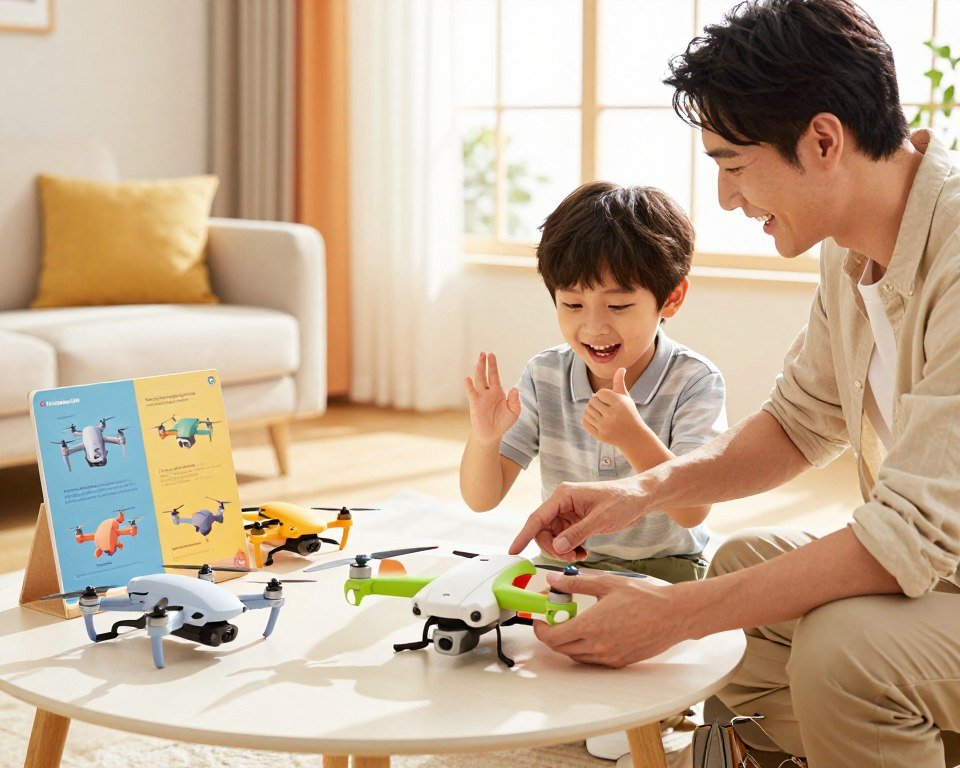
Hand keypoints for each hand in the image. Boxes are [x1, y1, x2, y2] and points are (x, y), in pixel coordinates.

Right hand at [465, 352, 520, 442]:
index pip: (494, 375)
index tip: (491, 355)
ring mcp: (480, 397)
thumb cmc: (503, 422)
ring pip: (479, 381)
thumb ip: (515, 400)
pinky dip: (469, 386)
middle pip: (485, 375)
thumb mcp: (514, 411)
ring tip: (478, 360)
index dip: (493, 365)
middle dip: (484, 364)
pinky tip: (467, 379)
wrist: (492, 434)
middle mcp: (488, 392)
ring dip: (479, 371)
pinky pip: (472, 393)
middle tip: (484, 353)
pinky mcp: (475, 404)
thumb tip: (514, 389)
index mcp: (497, 391)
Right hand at [508, 478, 648, 560]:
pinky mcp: (576, 521)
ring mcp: (569, 512)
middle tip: (570, 557)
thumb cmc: (624, 500)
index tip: (514, 550)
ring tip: (580, 555)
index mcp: (564, 495)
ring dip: (563, 550)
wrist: (641, 497)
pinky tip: (584, 552)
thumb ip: (577, 534)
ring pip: (553, 537)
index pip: (537, 518)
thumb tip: (557, 547)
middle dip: (552, 547)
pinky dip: (571, 549)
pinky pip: (564, 539)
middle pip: (543, 530)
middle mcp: (562, 503)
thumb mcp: (601, 519)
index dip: (524, 535)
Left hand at [533, 571, 690, 666]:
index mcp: (591, 627)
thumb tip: (553, 579)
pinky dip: (584, 648)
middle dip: (552, 633)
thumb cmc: (644, 598)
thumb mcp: (606, 583)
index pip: (552, 637)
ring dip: (568, 641)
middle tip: (555, 616)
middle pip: (561, 648)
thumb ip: (576, 583)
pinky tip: (592, 630)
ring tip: (575, 620)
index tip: (540, 618)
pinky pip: (592, 660)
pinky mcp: (619, 662)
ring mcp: (609, 657)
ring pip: (576, 655)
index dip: (540, 629)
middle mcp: (598, 647)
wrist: (673, 615)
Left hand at [582, 367, 649, 449]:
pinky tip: (597, 421)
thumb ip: (620, 383)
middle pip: (592, 401)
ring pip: (587, 411)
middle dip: (597, 403)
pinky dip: (588, 420)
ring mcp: (605, 426)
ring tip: (601, 414)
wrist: (634, 437)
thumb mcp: (626, 398)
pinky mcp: (600, 436)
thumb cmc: (629, 414)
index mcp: (619, 403)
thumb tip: (621, 368)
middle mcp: (612, 415)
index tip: (610, 401)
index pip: (600, 393)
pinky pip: (585, 422)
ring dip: (592, 411)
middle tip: (605, 408)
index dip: (604, 396)